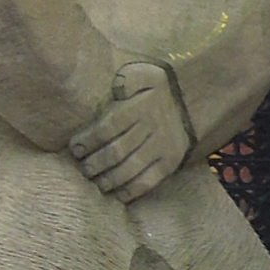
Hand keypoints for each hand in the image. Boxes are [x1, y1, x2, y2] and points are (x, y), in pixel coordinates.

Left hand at [71, 60, 192, 202]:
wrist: (194, 102)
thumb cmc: (159, 89)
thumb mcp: (146, 74)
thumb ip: (129, 78)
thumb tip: (117, 89)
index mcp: (140, 107)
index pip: (109, 126)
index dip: (89, 140)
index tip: (74, 148)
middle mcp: (150, 129)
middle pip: (117, 151)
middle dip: (95, 163)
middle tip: (82, 169)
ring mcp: (161, 148)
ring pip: (130, 169)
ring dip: (109, 179)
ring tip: (96, 182)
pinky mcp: (169, 163)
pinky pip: (149, 181)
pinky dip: (131, 191)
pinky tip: (118, 195)